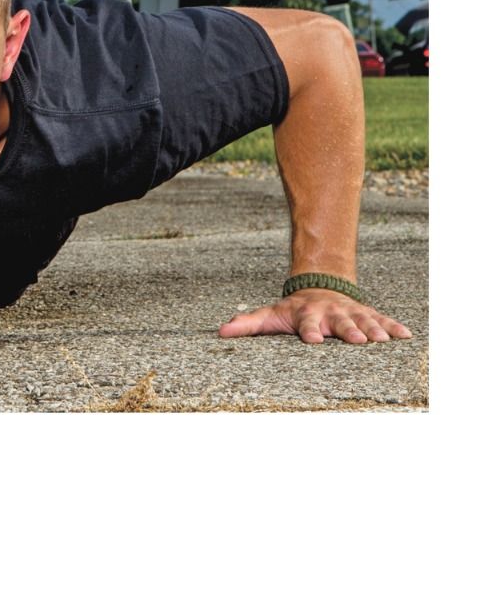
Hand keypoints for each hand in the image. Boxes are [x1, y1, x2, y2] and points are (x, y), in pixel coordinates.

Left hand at [218, 288, 412, 344]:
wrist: (318, 286)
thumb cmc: (292, 310)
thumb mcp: (270, 315)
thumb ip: (247, 324)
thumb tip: (221, 332)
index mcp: (306, 315)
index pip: (306, 323)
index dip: (309, 331)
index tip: (313, 340)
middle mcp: (329, 313)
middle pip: (338, 322)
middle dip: (347, 330)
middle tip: (357, 341)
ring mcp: (349, 312)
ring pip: (362, 320)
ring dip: (373, 329)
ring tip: (381, 341)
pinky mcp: (366, 314)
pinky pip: (382, 319)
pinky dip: (393, 326)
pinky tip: (406, 336)